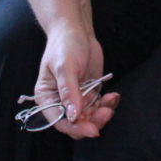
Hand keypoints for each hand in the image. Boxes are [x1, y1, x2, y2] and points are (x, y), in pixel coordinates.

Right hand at [29, 24, 117, 138]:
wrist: (77, 30)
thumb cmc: (64, 45)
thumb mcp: (64, 66)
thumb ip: (69, 92)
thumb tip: (73, 116)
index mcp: (46, 98)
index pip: (60, 121)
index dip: (76, 128)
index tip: (93, 130)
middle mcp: (60, 102)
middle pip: (76, 123)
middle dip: (92, 121)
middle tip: (107, 112)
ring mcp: (76, 99)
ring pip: (90, 117)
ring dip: (102, 113)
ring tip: (111, 100)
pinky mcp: (89, 93)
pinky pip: (99, 106)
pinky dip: (108, 104)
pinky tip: (114, 96)